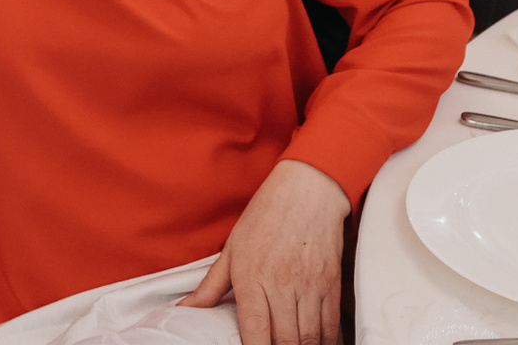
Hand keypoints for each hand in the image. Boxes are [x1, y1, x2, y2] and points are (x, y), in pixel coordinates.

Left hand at [178, 159, 348, 344]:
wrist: (307, 189)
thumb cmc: (268, 215)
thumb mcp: (232, 249)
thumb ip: (210, 286)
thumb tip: (186, 309)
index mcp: (253, 277)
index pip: (255, 331)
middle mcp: (282, 284)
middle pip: (285, 341)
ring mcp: (310, 285)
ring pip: (310, 337)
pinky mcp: (331, 283)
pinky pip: (331, 325)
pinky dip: (325, 341)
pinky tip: (315, 343)